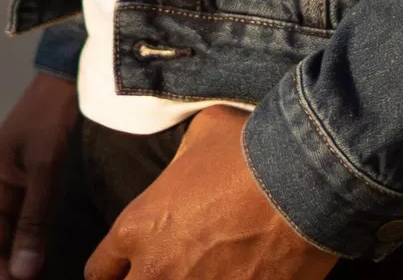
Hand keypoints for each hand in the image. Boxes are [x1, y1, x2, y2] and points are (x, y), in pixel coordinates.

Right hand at [0, 71, 79, 278]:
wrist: (65, 77)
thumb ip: (33, 219)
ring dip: (24, 256)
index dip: (2, 274)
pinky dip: (34, 238)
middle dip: (13, 269)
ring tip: (47, 276)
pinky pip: (26, 218)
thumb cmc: (50, 117)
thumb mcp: (43, 167)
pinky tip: (51, 251)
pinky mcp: (31, 178)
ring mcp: (13, 183)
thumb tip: (22, 273)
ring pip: (12, 232)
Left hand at [84, 105, 337, 278]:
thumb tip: (186, 173)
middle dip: (145, 279)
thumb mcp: (200, 137)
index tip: (130, 264)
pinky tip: (243, 276)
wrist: (301, 178)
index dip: (115, 268)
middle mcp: (157, 272)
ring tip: (208, 271)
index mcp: (137, 229)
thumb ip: (179, 165)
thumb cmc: (247, 149)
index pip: (100, 271)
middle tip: (169, 268)